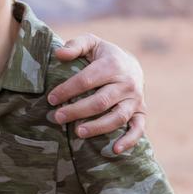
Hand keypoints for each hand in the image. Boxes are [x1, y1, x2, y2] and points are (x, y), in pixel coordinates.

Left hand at [47, 33, 146, 152]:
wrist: (131, 64)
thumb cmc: (104, 55)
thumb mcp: (91, 43)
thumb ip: (75, 45)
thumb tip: (58, 54)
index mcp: (112, 65)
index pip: (86, 80)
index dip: (67, 90)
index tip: (51, 99)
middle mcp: (127, 83)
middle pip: (101, 101)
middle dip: (77, 110)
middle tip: (57, 117)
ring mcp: (136, 99)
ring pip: (117, 117)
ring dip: (98, 127)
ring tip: (78, 133)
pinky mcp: (141, 112)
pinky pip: (138, 129)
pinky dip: (129, 141)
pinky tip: (115, 150)